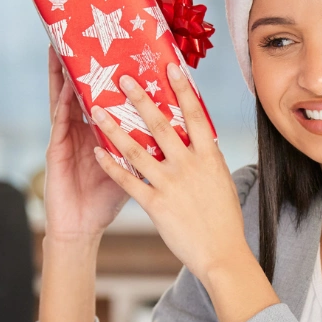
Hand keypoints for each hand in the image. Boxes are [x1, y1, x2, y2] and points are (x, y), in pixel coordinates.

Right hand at [43, 48, 128, 241]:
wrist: (82, 228)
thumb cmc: (105, 201)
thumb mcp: (132, 169)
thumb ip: (147, 148)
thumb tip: (180, 132)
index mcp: (101, 131)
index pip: (106, 95)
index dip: (111, 73)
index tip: (121, 48)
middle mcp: (82, 129)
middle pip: (85, 90)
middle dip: (85, 64)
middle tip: (90, 35)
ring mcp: (67, 137)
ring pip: (66, 99)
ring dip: (65, 74)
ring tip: (64, 47)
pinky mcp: (56, 150)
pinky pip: (60, 121)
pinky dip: (62, 102)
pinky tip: (65, 85)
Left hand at [89, 63, 248, 283]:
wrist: (221, 253)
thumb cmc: (224, 219)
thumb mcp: (222, 182)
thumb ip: (208, 159)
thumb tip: (202, 140)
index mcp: (209, 157)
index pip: (194, 115)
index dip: (182, 90)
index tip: (170, 67)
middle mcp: (189, 165)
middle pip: (161, 125)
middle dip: (140, 99)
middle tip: (122, 78)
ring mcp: (171, 184)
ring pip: (137, 150)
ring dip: (114, 128)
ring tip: (97, 110)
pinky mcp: (156, 205)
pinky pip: (128, 181)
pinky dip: (111, 165)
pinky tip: (98, 152)